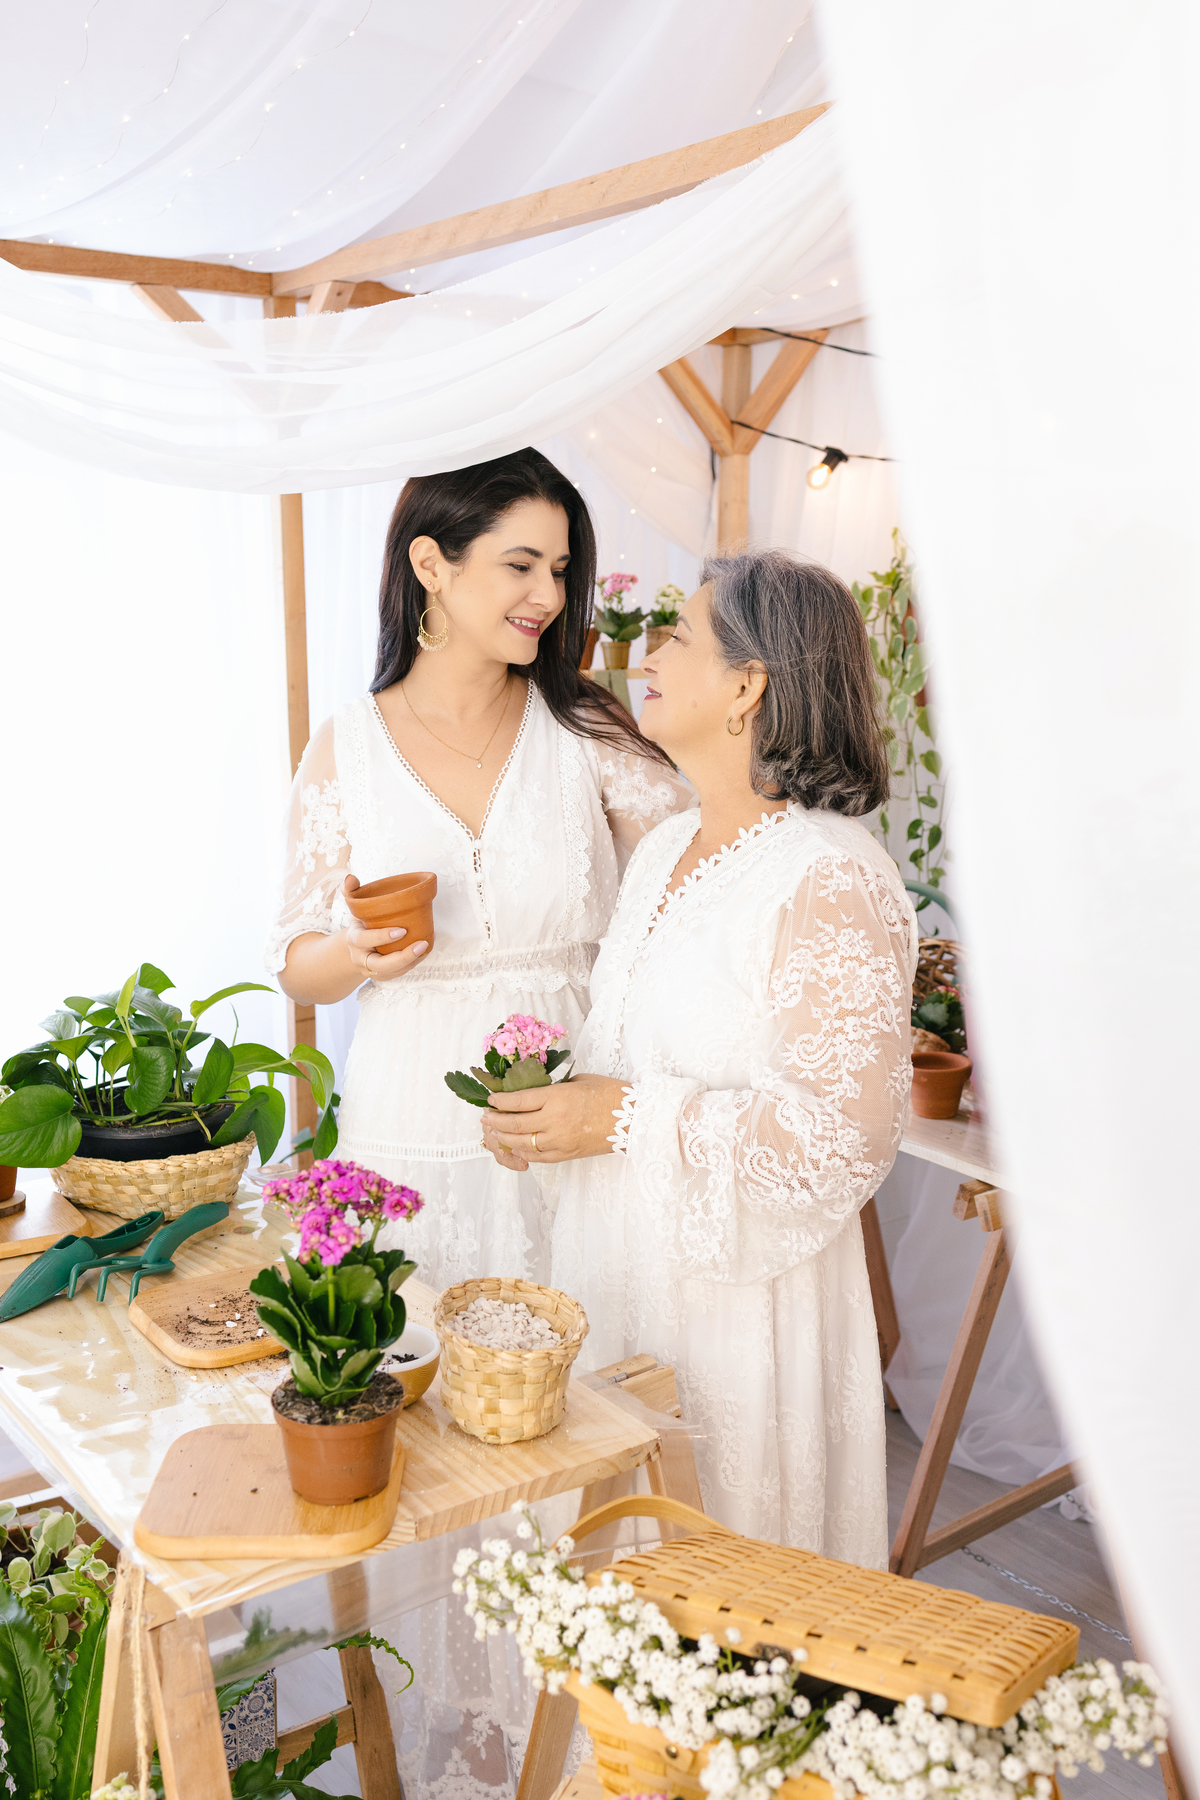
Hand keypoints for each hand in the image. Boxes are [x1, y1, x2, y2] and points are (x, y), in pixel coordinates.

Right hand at [343, 874, 429, 983]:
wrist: (355, 947)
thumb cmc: (360, 922)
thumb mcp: (353, 906)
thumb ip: (351, 890)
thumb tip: (350, 876)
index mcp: (354, 939)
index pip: (364, 940)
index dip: (381, 937)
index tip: (402, 930)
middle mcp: (360, 958)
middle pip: (378, 965)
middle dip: (401, 958)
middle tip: (421, 944)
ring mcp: (371, 970)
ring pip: (391, 972)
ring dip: (410, 962)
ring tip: (425, 947)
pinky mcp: (383, 976)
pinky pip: (398, 974)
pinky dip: (412, 964)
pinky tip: (424, 952)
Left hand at [482, 1074, 628, 1169]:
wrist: (634, 1119)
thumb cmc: (610, 1094)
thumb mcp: (578, 1081)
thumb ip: (553, 1089)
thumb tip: (533, 1093)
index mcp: (557, 1098)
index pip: (518, 1101)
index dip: (500, 1101)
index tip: (491, 1100)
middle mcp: (554, 1121)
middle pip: (514, 1124)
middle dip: (495, 1121)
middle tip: (486, 1117)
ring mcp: (560, 1141)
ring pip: (521, 1144)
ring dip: (504, 1138)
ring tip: (495, 1133)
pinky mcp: (566, 1154)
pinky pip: (537, 1157)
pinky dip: (522, 1153)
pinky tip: (515, 1147)